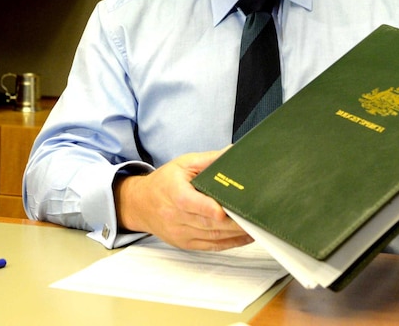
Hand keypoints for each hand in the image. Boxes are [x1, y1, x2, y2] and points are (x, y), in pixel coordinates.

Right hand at [114, 149, 253, 251]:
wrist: (141, 204)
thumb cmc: (164, 182)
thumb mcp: (184, 164)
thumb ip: (210, 160)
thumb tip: (233, 152)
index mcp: (175, 193)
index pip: (192, 203)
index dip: (209, 209)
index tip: (225, 211)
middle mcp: (176, 216)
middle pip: (208, 223)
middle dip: (233, 223)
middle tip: (255, 217)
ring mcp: (181, 233)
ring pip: (212, 237)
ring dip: (236, 234)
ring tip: (256, 226)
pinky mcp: (186, 243)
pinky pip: (211, 246)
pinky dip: (230, 243)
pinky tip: (245, 237)